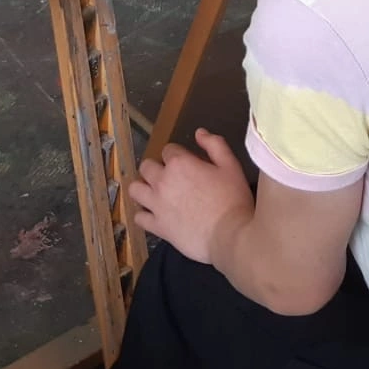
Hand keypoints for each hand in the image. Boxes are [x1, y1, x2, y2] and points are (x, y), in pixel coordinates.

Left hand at [128, 129, 253, 264]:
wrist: (229, 235)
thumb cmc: (233, 198)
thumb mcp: (231, 165)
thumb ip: (214, 144)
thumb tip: (199, 132)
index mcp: (179, 163)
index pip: (168, 149)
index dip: (179, 155)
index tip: (190, 164)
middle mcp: (162, 181)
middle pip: (146, 166)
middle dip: (157, 168)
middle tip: (172, 177)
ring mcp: (156, 205)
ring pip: (134, 189)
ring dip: (143, 188)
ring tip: (156, 193)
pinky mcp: (156, 226)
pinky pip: (138, 217)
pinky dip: (144, 214)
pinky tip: (155, 214)